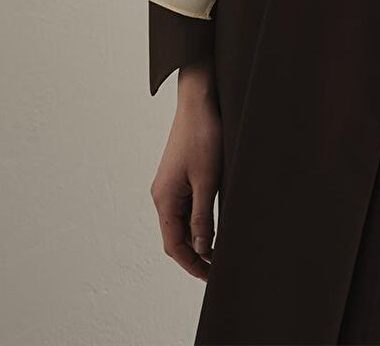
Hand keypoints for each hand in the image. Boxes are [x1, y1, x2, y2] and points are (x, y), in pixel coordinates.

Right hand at [149, 63, 221, 280]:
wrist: (198, 102)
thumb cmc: (203, 137)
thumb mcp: (207, 180)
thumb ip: (203, 217)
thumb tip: (200, 249)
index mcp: (164, 199)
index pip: (174, 245)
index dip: (191, 264)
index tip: (210, 277)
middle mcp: (161, 195)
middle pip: (174, 237)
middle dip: (194, 256)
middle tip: (217, 269)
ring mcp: (168, 185)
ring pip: (179, 223)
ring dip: (195, 239)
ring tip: (217, 253)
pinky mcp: (177, 176)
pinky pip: (184, 207)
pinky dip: (196, 222)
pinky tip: (212, 226)